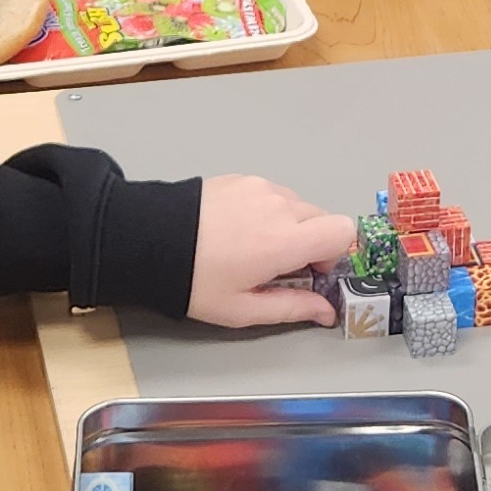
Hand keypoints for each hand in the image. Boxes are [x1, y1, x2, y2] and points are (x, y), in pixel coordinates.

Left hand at [190, 175, 358, 328]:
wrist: (146, 241)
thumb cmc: (193, 281)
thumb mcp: (242, 309)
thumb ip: (292, 308)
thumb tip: (326, 312)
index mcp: (285, 240)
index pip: (344, 231)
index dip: (336, 254)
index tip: (313, 271)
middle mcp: (279, 206)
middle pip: (323, 218)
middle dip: (312, 242)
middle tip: (281, 266)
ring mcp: (260, 188)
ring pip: (297, 205)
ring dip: (289, 226)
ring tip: (253, 248)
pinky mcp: (242, 179)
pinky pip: (272, 194)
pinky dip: (267, 212)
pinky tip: (237, 231)